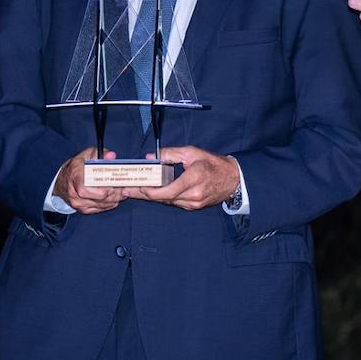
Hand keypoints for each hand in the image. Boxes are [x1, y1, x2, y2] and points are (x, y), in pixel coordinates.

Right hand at [54, 148, 124, 214]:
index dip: (102, 189)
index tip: (112, 184)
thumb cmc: (76, 167)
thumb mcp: (87, 155)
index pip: (85, 189)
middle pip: (99, 198)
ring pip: (103, 205)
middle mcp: (74, 192)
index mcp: (75, 176)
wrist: (62, 182)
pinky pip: (102, 209)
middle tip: (122, 186)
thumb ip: (101, 154)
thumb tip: (111, 156)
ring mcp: (78, 203)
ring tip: (120, 190)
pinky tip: (113, 195)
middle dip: (114, 192)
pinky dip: (110, 203)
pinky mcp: (83, 210)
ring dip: (115, 198)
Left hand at [123, 146, 239, 210]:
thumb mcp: (192, 152)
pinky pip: (175, 202)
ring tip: (136, 191)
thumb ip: (170, 154)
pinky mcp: (194, 207)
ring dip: (153, 197)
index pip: (166, 191)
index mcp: (192, 179)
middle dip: (144, 194)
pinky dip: (164, 197)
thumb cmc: (213, 164)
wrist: (233, 179)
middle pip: (163, 198)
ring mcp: (194, 203)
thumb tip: (151, 157)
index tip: (137, 188)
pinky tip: (153, 193)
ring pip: (168, 202)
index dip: (149, 192)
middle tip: (127, 191)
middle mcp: (193, 195)